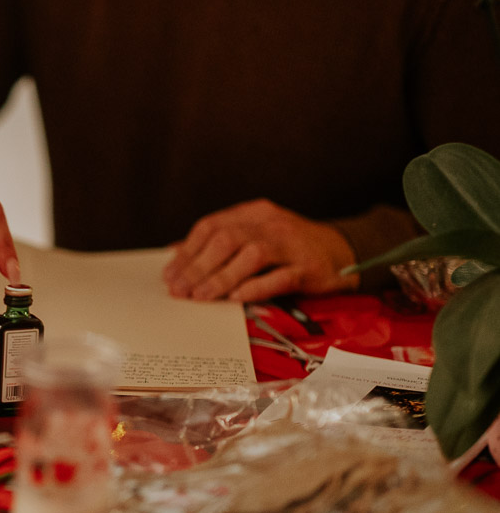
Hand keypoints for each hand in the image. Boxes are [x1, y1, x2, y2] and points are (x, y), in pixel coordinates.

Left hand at [162, 199, 358, 301]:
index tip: (170, 274)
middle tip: (179, 290)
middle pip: (226, 239)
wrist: (343, 251)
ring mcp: (291, 245)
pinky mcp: (308, 268)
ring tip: (200, 297)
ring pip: (250, 255)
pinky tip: (234, 298)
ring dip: (220, 278)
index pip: (211, 226)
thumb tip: (175, 255)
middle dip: (198, 266)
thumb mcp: (253, 235)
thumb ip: (218, 243)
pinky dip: (254, 287)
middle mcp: (270, 224)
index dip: (187, 251)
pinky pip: (279, 276)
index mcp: (253, 213)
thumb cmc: (289, 247)